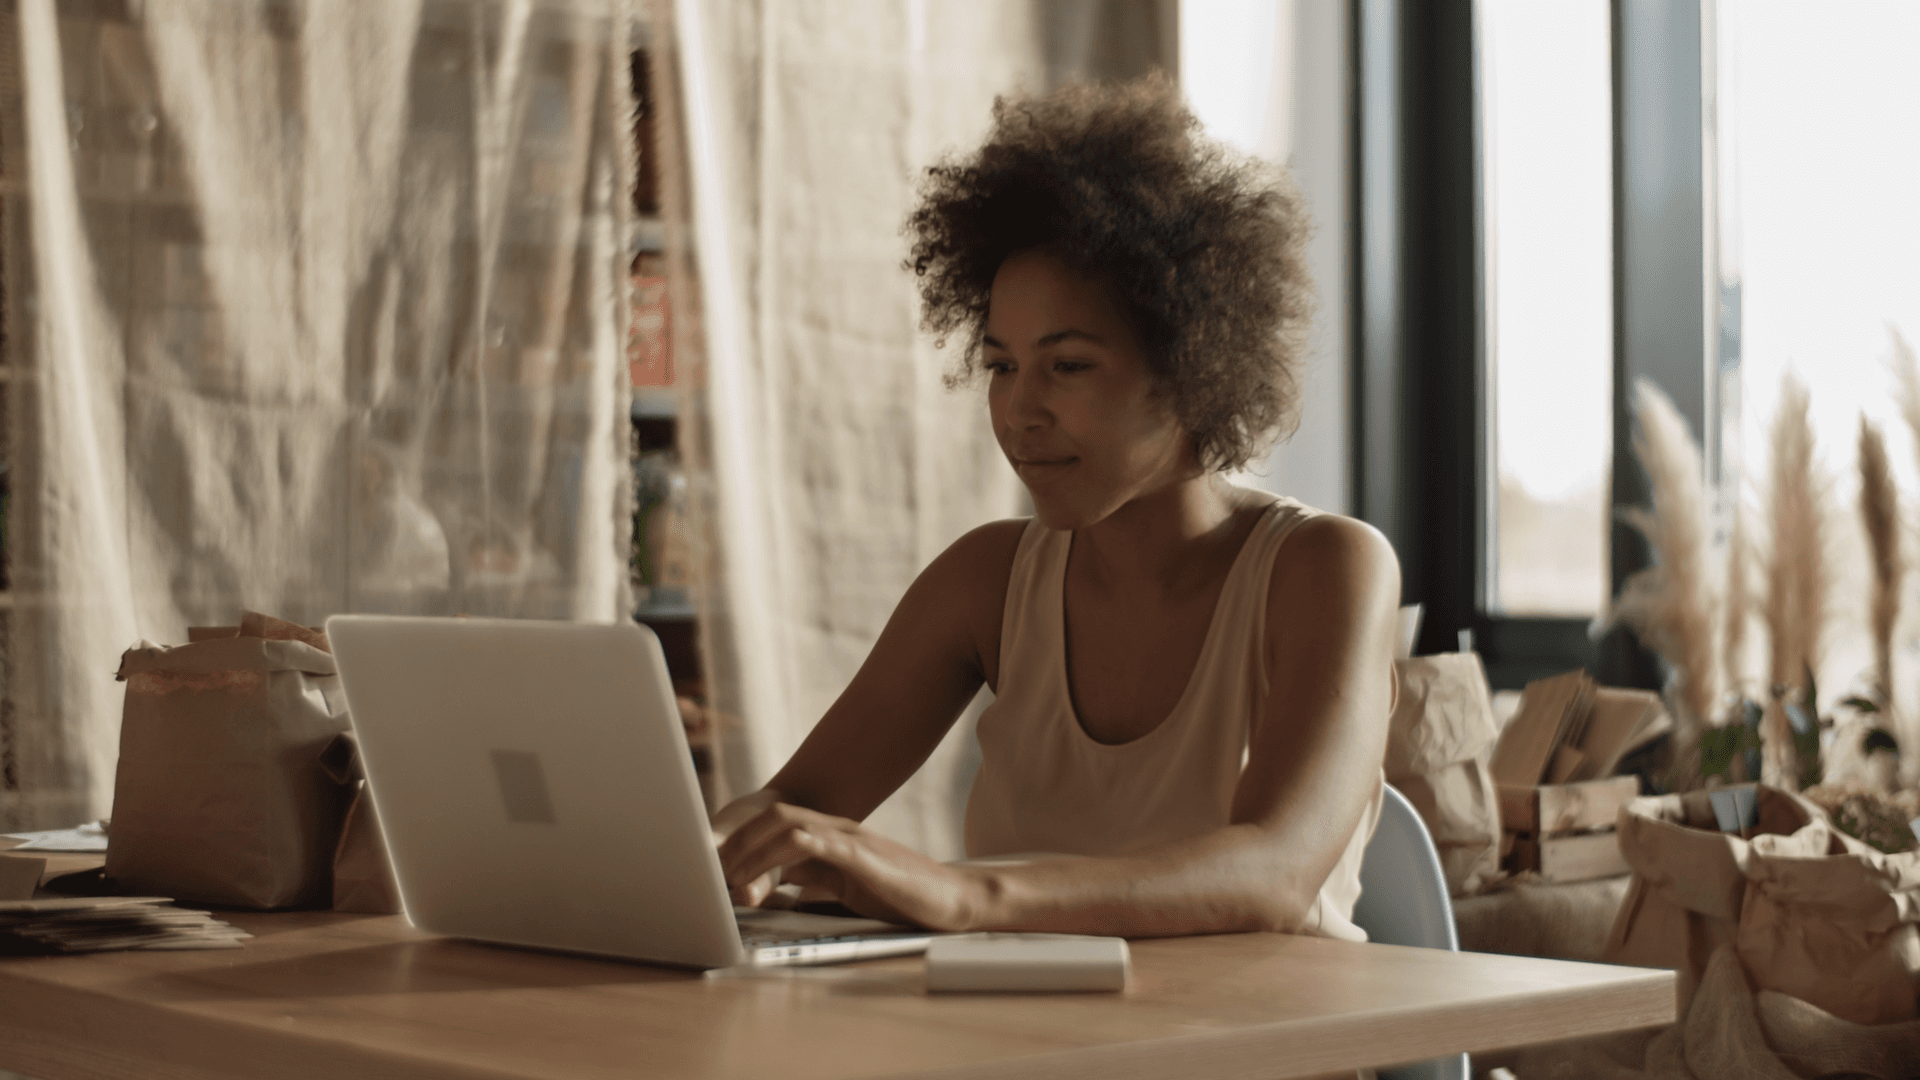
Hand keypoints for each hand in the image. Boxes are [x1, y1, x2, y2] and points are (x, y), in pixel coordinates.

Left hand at [715, 800, 987, 930]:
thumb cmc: (901, 897)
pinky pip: (813, 843)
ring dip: (750, 851)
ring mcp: (850, 838)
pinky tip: (762, 876)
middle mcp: (837, 828)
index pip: (773, 825)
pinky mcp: (862, 855)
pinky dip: (779, 856)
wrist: (951, 901)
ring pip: (785, 824)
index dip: (739, 842)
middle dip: (736, 843)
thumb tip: (767, 894)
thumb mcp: (844, 890)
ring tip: (727, 880)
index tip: (711, 868)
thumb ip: (810, 884)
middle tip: (710, 875)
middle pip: (772, 816)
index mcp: (831, 836)